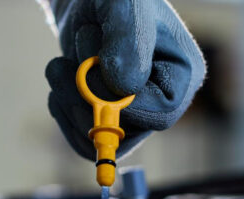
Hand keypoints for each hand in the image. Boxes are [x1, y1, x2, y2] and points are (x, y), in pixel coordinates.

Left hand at [45, 0, 205, 160]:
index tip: (95, 64)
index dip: (122, 103)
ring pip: (99, 139)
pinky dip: (62, 111)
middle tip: (64, 61)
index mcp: (183, 73)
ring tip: (60, 65)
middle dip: (86, 98)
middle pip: (126, 131)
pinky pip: (82, 140)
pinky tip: (61, 81)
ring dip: (68, 102)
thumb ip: (129, 37)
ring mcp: (133, 115)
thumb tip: (124, 87)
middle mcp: (162, 100)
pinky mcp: (107, 121)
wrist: (86, 3)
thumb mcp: (123, 4)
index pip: (161, 114)